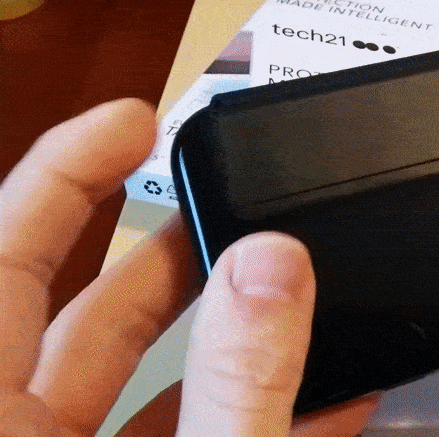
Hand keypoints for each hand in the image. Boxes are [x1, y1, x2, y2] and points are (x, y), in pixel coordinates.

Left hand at [0, 99, 377, 435]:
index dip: (63, 173)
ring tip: (291, 298)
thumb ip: (236, 385)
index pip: (4, 260)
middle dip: (173, 257)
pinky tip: (316, 403)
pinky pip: (177, 431)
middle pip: (87, 316)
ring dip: (220, 334)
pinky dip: (243, 407)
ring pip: (136, 378)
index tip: (130, 123)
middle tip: (237, 215)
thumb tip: (270, 269)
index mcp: (0, 427)